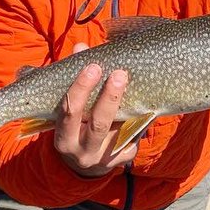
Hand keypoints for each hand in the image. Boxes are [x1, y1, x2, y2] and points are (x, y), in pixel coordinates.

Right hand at [51, 44, 138, 177]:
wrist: (84, 163)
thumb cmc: (76, 125)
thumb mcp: (70, 108)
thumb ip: (74, 79)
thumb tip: (81, 47)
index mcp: (63, 137)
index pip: (69, 112)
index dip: (80, 89)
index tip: (93, 67)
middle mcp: (82, 152)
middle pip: (98, 124)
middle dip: (110, 98)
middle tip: (120, 74)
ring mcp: (104, 159)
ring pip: (120, 132)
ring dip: (132, 109)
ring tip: (137, 87)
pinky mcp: (122, 160)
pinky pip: (134, 139)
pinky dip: (140, 122)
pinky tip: (146, 107)